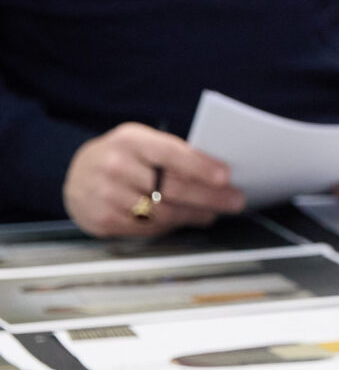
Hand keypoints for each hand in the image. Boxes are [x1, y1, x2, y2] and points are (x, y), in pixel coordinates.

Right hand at [62, 124, 244, 236]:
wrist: (74, 173)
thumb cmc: (123, 156)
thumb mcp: (143, 142)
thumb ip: (174, 153)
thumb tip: (218, 174)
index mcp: (131, 140)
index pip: (170, 153)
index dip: (200, 166)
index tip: (225, 177)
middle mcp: (115, 166)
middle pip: (171, 187)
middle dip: (209, 197)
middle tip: (234, 201)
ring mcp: (105, 195)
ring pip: (162, 212)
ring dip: (193, 215)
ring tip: (212, 213)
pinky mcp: (102, 220)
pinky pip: (146, 228)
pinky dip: (170, 226)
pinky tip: (183, 220)